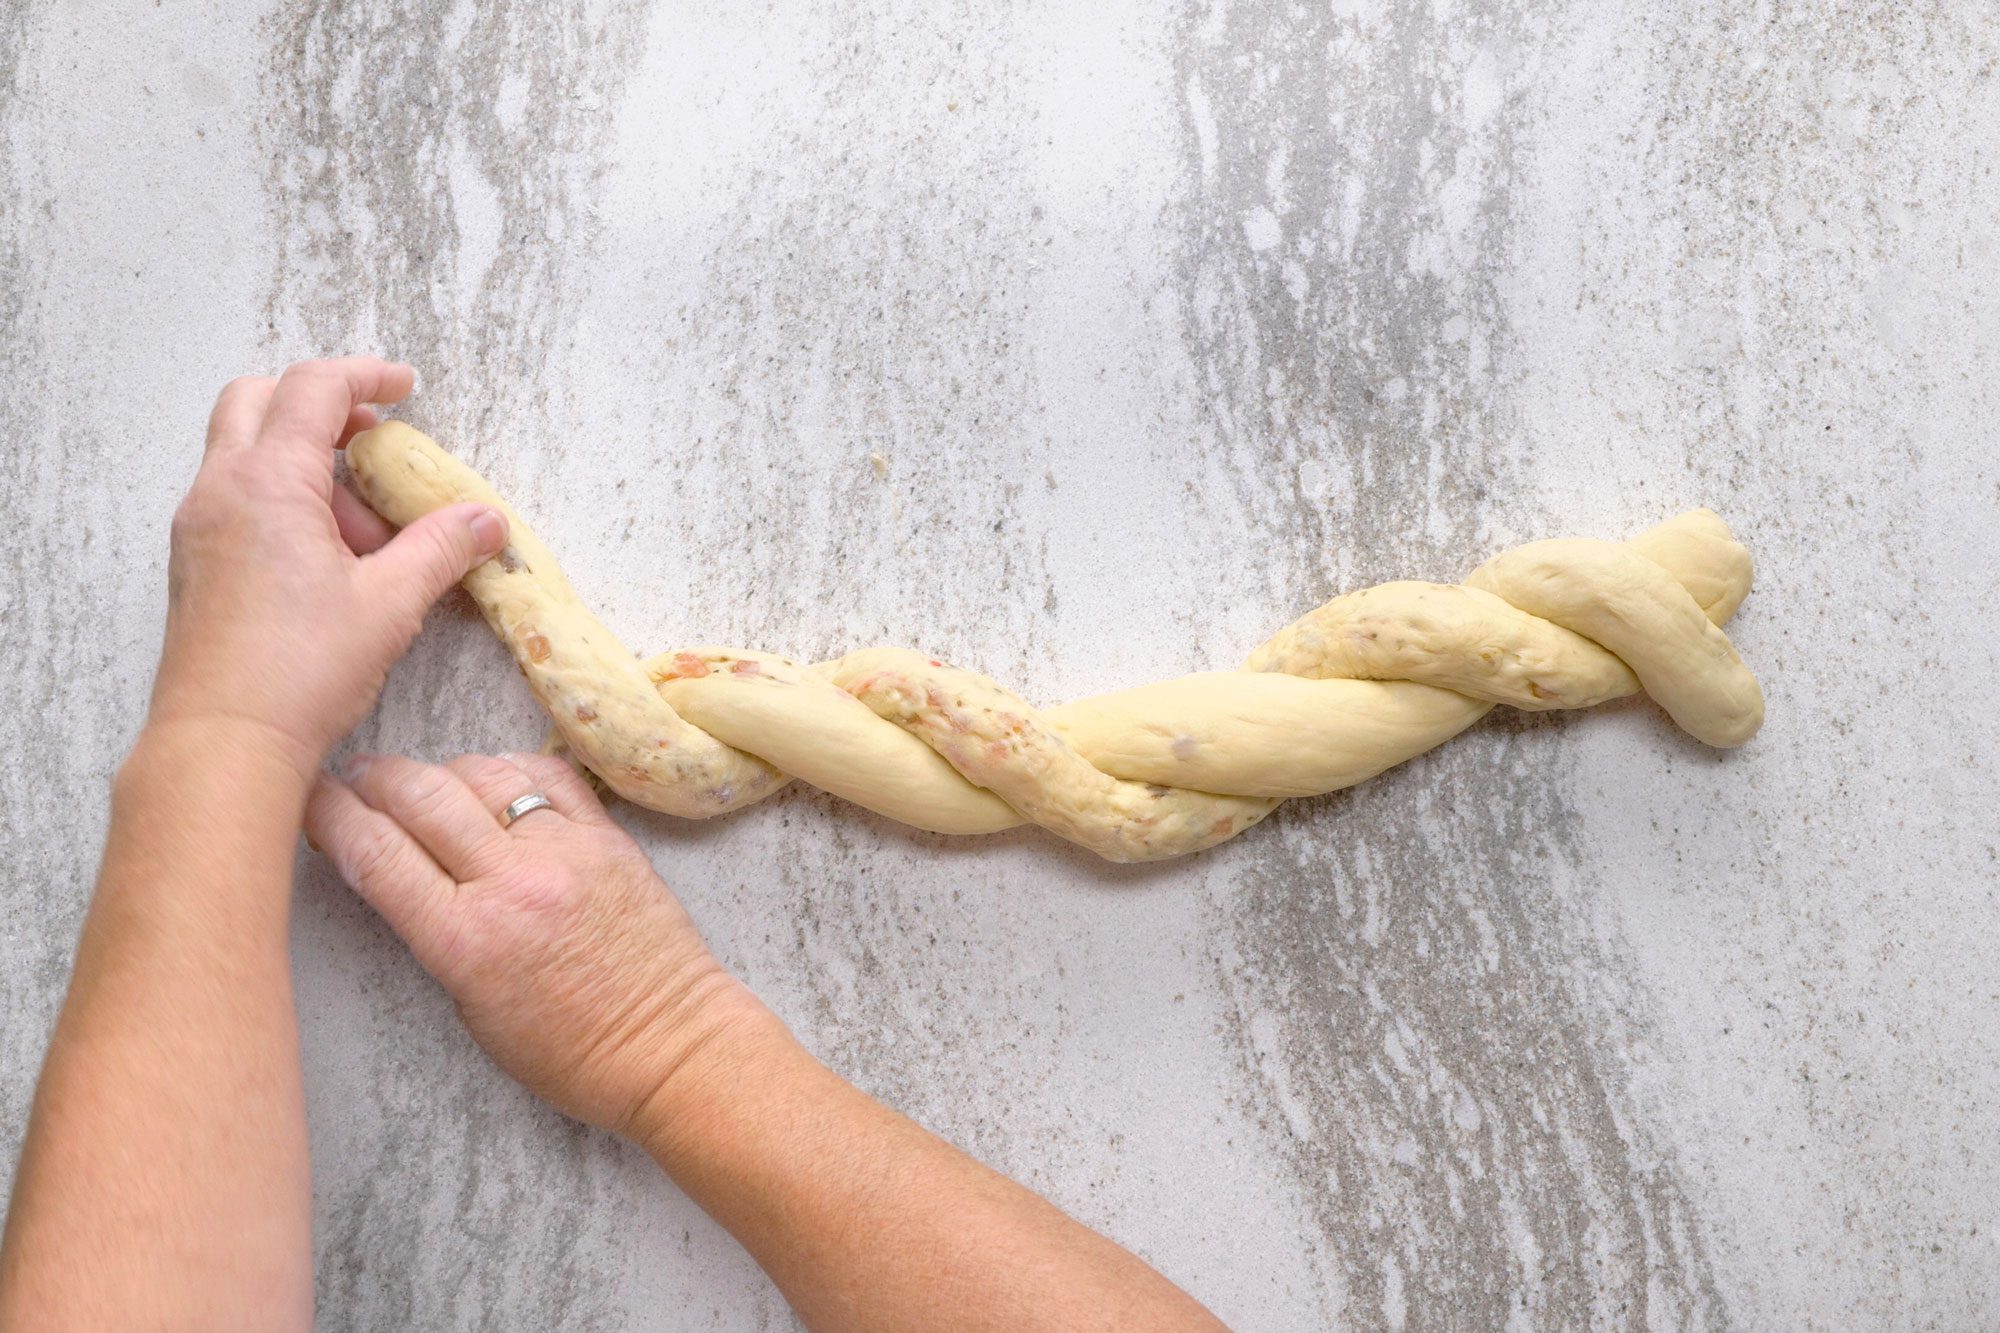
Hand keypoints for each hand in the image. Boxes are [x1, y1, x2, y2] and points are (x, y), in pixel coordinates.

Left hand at [151, 359, 508, 769]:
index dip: (366, 377)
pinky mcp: (196, 564)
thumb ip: (441, 549)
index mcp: (265, 482)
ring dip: (306, 464)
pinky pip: (237, 500)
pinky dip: (284, 503)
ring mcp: (199, 527)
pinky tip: (331, 562)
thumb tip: (485, 521)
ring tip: (367, 530)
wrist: (223, 743)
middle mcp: (219, 490)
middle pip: (259, 401)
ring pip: (246, 452)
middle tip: (375, 439)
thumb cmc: (298, 671)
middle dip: (321, 407)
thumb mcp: (391, 603)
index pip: (313, 389)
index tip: (406, 387)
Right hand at [304, 749, 759, 1132]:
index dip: (329, 815)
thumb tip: (395, 869)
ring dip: (439, 771)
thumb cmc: (568, 1053)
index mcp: (465, 940)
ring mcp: (565, 850)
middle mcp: (512, 882)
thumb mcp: (470, 1009)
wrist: (670, 1048)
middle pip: (420, 796)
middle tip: (352, 778)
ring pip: (481, 774)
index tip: (308, 800)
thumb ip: (432, 932)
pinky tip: (491, 779)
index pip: (375, 853)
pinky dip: (507, 769)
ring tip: (419, 782)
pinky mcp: (608, 836)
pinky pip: (546, 775)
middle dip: (372, 778)